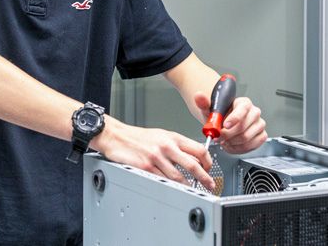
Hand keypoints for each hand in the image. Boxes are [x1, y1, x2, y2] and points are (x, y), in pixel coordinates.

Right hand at [90, 117, 215, 190]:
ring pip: (178, 177)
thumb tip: (193, 159)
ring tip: (192, 192)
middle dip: (204, 178)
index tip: (209, 169)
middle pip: (193, 165)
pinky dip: (170, 187)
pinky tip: (174, 189)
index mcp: (173, 137)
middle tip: (210, 185)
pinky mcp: (146, 167)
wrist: (117, 136)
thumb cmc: (138, 137)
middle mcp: (166, 146)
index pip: (199, 149)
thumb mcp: (161, 136)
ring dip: (188, 187)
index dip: (208, 161)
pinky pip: (162, 180)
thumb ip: (177, 146)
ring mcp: (156, 157)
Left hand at [193, 94, 266, 153]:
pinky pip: (252, 146)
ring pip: (246, 138)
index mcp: (244, 103)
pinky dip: (239, 148)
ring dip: (232, 142)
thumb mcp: (210, 109)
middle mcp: (254, 112)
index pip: (242, 109)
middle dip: (228, 134)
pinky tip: (232, 144)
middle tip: (219, 137)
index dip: (234, 119)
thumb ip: (204, 102)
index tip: (224, 125)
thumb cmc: (220, 115)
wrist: (224, 123)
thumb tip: (199, 96)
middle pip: (243, 126)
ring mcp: (259, 124)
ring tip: (224, 140)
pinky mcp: (261, 136)